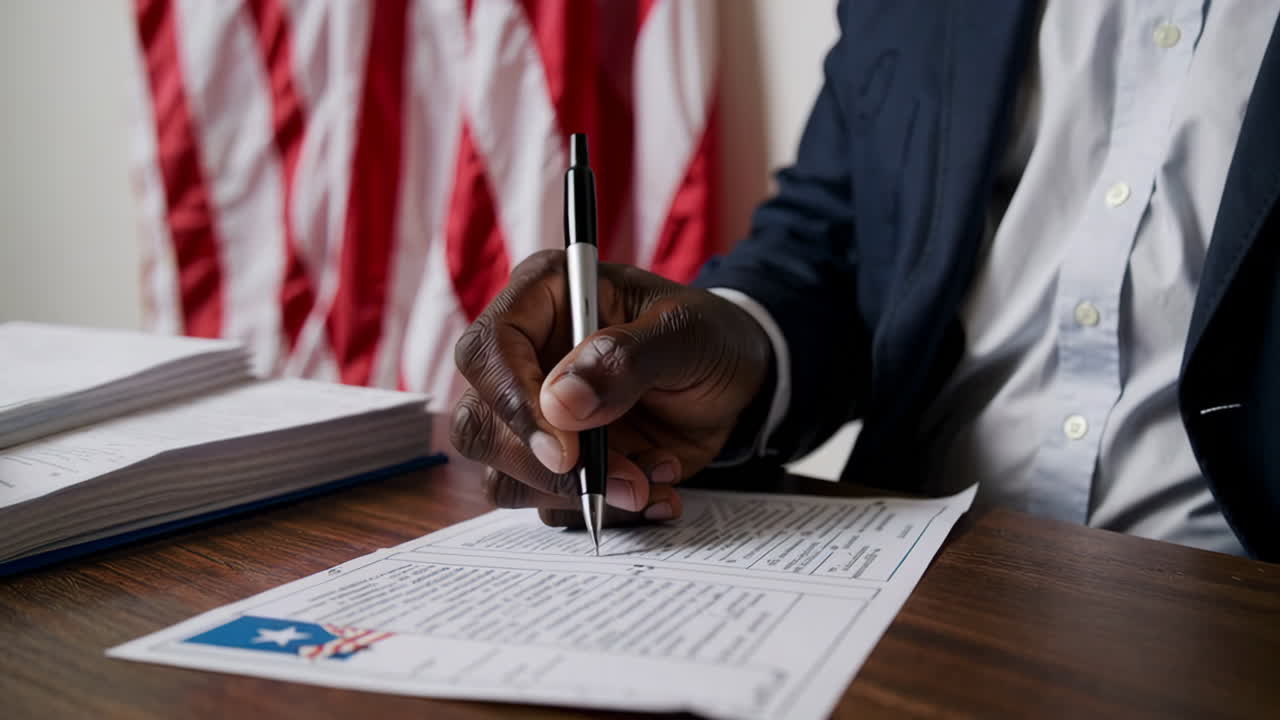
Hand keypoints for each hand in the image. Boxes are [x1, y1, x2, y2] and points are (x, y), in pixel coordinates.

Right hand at [451, 249, 771, 525]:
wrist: (739, 381)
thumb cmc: (708, 336)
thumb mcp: (685, 333)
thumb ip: (624, 358)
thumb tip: (559, 402)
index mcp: (541, 299)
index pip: (487, 352)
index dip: (512, 404)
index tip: (564, 451)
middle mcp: (525, 358)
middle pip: (479, 426)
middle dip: (547, 469)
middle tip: (624, 480)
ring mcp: (536, 416)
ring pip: (506, 476)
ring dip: (580, 495)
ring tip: (654, 478)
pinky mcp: (559, 462)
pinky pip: (552, 506)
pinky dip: (607, 510)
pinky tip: (658, 489)